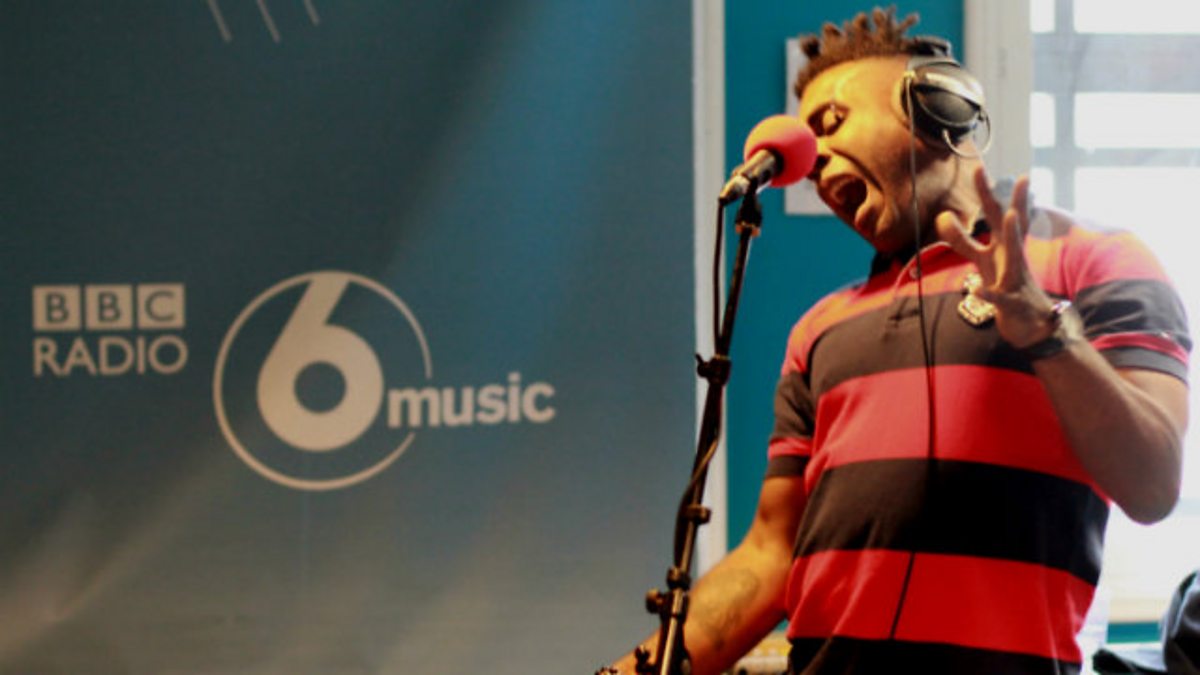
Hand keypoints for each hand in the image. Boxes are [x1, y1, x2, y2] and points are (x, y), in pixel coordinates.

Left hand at [935, 167, 1056, 348]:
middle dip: (999, 200)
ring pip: (1014, 254)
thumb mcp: (981, 260)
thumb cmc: (1005, 286)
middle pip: (1005, 225)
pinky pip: (998, 297)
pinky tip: (975, 289)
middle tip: (1000, 173)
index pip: (996, 215)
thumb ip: (962, 240)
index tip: (978, 167)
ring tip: (1012, 215)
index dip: (988, 193)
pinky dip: (987, 293)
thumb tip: (944, 217)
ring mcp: (1014, 278)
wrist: (1032, 325)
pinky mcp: (1011, 302)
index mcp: (1003, 246)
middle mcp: (1011, 256)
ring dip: (1014, 234)